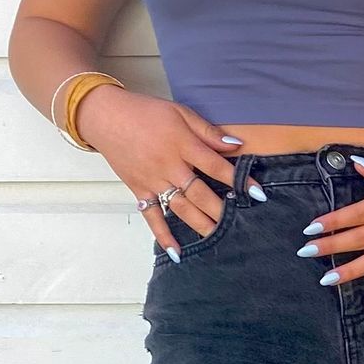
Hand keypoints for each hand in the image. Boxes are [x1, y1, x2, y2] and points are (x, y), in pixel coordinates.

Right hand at [77, 84, 243, 256]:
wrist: (106, 116)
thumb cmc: (145, 111)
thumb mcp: (180, 112)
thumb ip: (207, 131)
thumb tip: (235, 145)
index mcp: (182, 144)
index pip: (216, 165)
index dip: (238, 179)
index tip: (258, 193)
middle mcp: (168, 165)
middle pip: (200, 192)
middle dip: (222, 209)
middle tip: (241, 224)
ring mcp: (153, 180)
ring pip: (180, 207)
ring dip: (200, 224)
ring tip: (219, 238)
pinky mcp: (139, 189)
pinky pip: (151, 216)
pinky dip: (163, 235)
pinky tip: (176, 251)